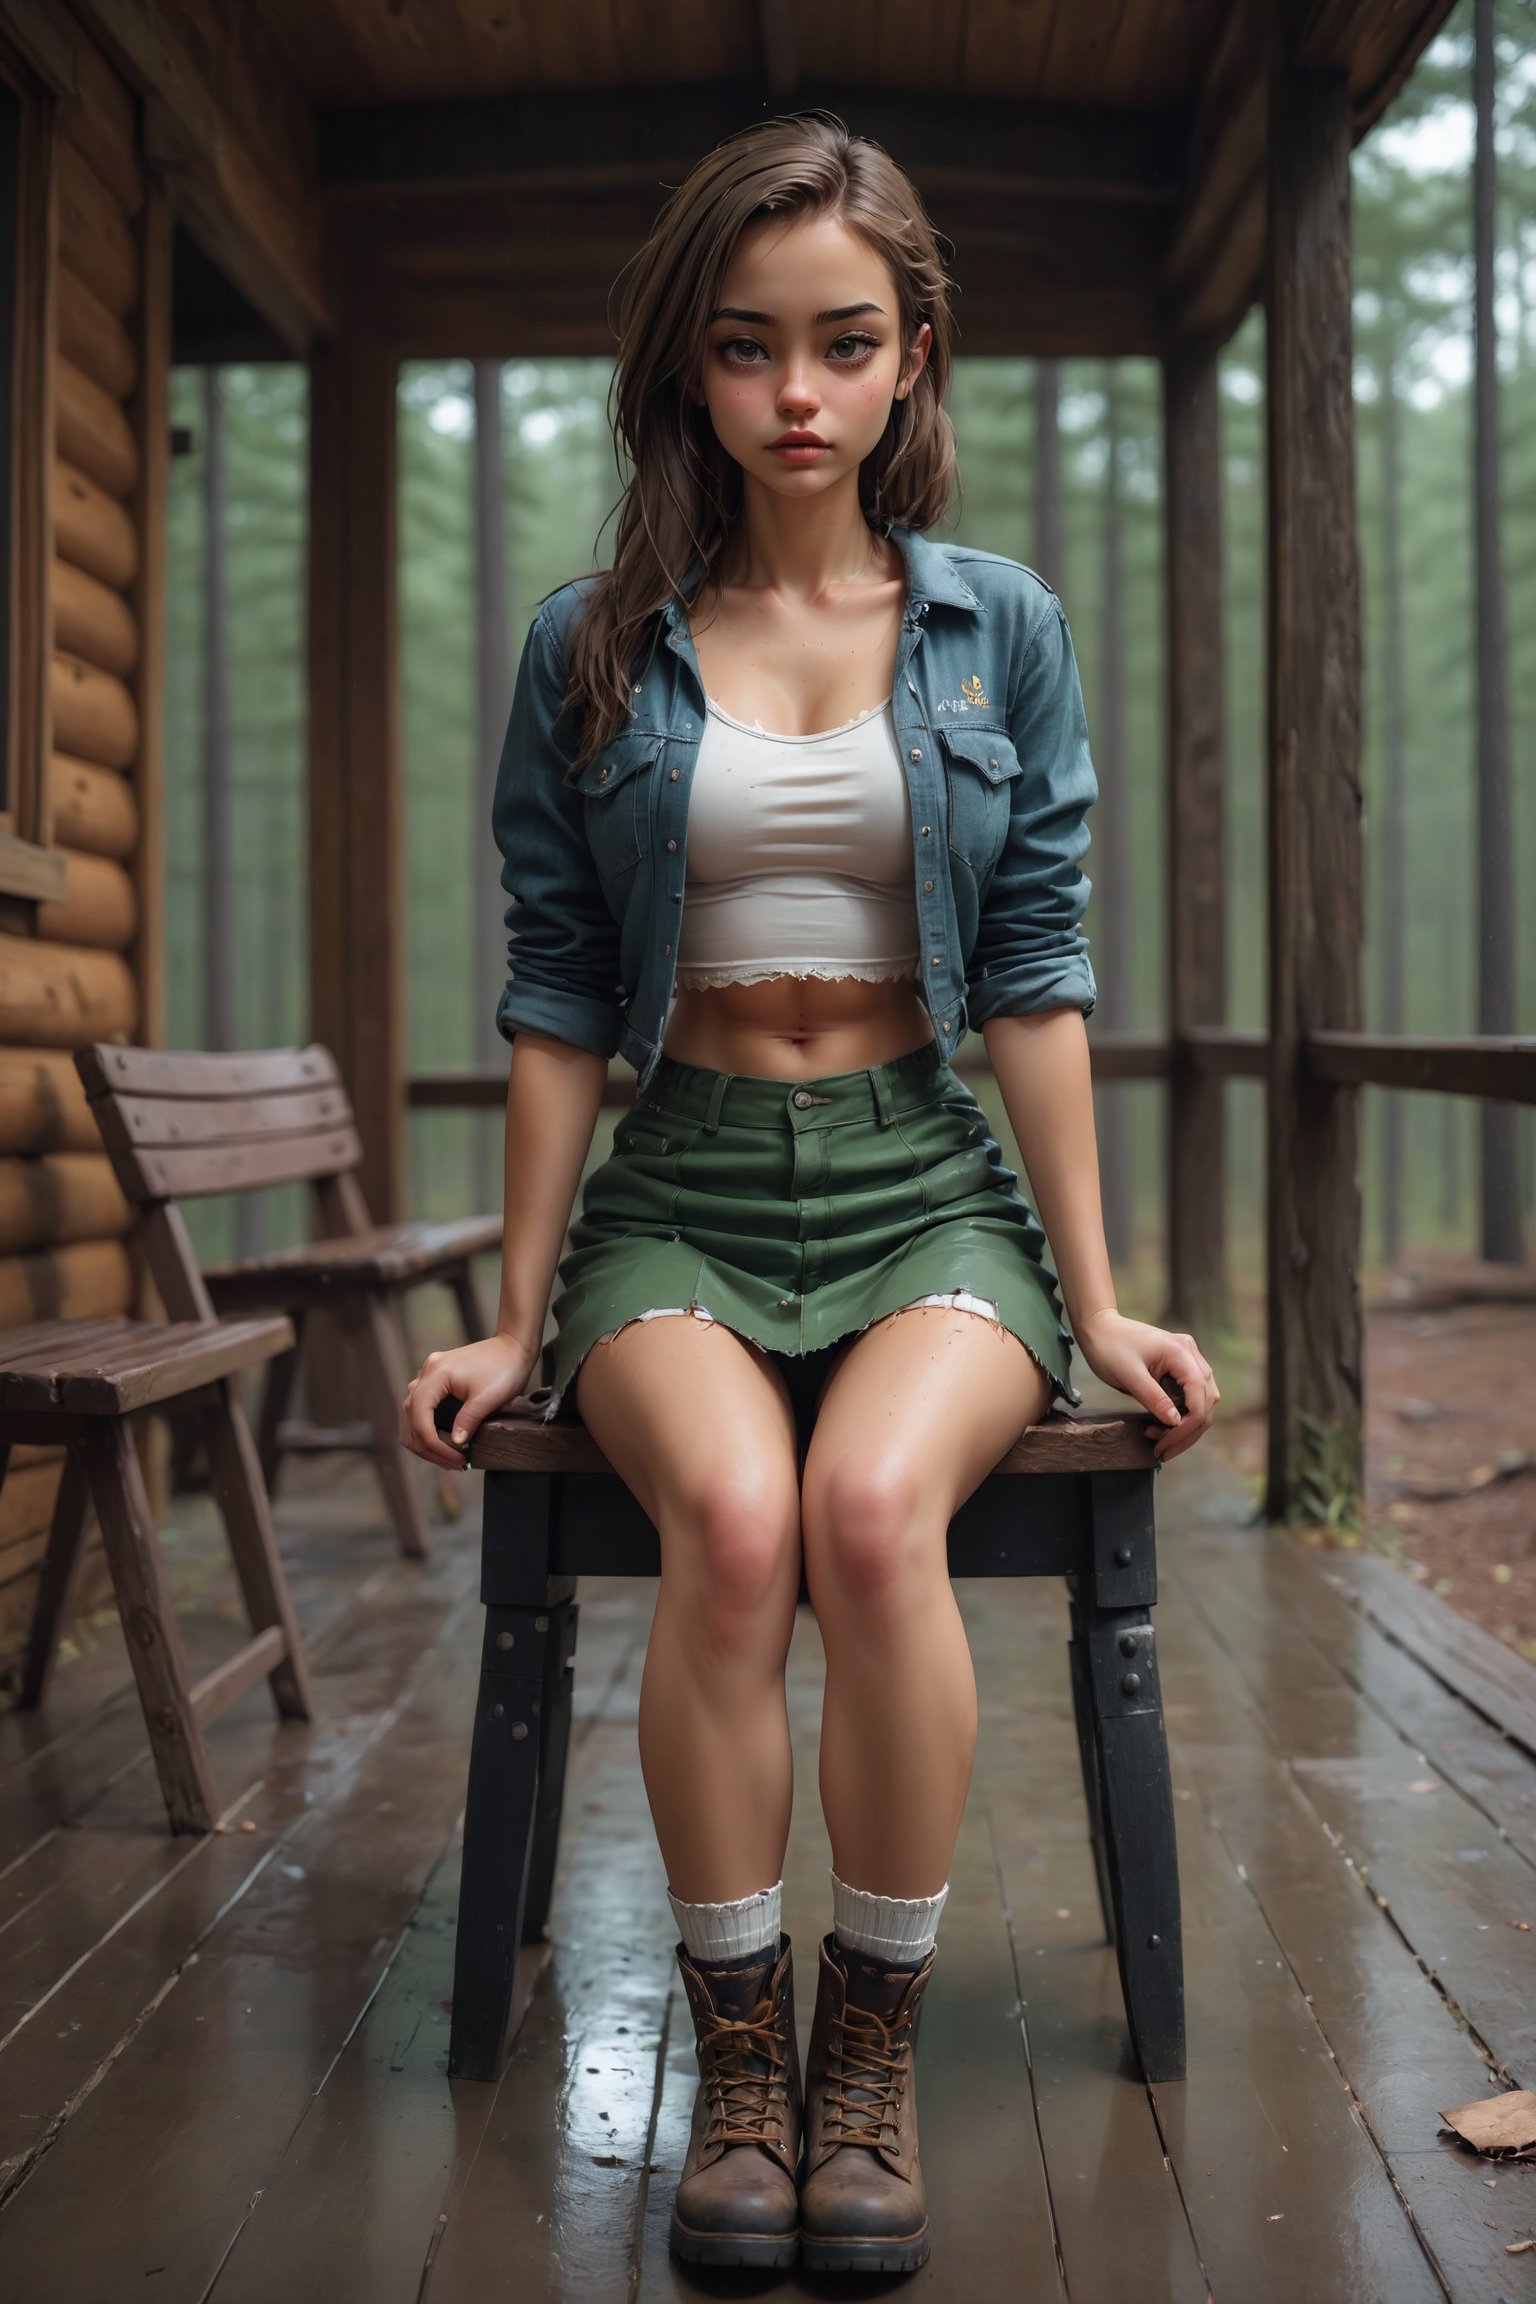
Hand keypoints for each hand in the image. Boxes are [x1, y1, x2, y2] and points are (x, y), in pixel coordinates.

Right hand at [400, 1332, 538, 1468]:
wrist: (514, 1347)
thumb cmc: (505, 1369)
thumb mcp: (487, 1398)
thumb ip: (467, 1421)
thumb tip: (454, 1444)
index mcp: (435, 1374)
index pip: (420, 1417)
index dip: (433, 1444)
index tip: (456, 1460)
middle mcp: (427, 1372)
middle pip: (411, 1417)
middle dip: (428, 1446)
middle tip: (453, 1464)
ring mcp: (430, 1374)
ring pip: (413, 1414)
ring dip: (426, 1439)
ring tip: (450, 1458)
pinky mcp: (437, 1379)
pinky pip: (422, 1408)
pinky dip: (429, 1427)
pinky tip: (445, 1442)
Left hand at [1071, 1309, 1219, 1464]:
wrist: (1099, 1328)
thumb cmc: (1109, 1347)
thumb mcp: (1128, 1375)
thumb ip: (1153, 1398)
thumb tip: (1176, 1423)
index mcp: (1181, 1352)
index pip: (1200, 1397)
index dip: (1187, 1426)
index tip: (1165, 1444)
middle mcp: (1191, 1354)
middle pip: (1206, 1402)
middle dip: (1187, 1431)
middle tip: (1161, 1449)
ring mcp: (1188, 1359)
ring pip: (1203, 1401)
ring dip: (1185, 1425)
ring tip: (1158, 1438)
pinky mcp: (1180, 1367)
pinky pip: (1191, 1396)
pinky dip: (1180, 1415)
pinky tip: (1161, 1426)